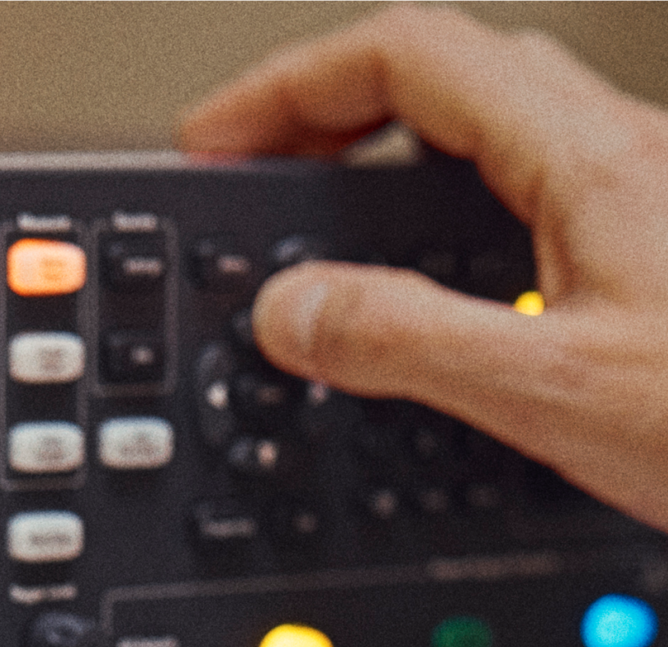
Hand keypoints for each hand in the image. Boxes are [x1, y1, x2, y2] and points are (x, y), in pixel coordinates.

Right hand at [178, 5, 667, 531]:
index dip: (291, 85)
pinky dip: (451, 225)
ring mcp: (640, 205)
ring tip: (328, 224)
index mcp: (587, 161)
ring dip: (394, 164)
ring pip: (492, 141)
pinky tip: (439, 288)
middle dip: (332, 115)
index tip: (218, 140)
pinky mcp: (651, 259)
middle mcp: (620, 159)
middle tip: (263, 176)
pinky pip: (528, 206)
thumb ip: (411, 343)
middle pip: (447, 80)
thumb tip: (296, 310)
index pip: (405, 58)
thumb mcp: (551, 391)